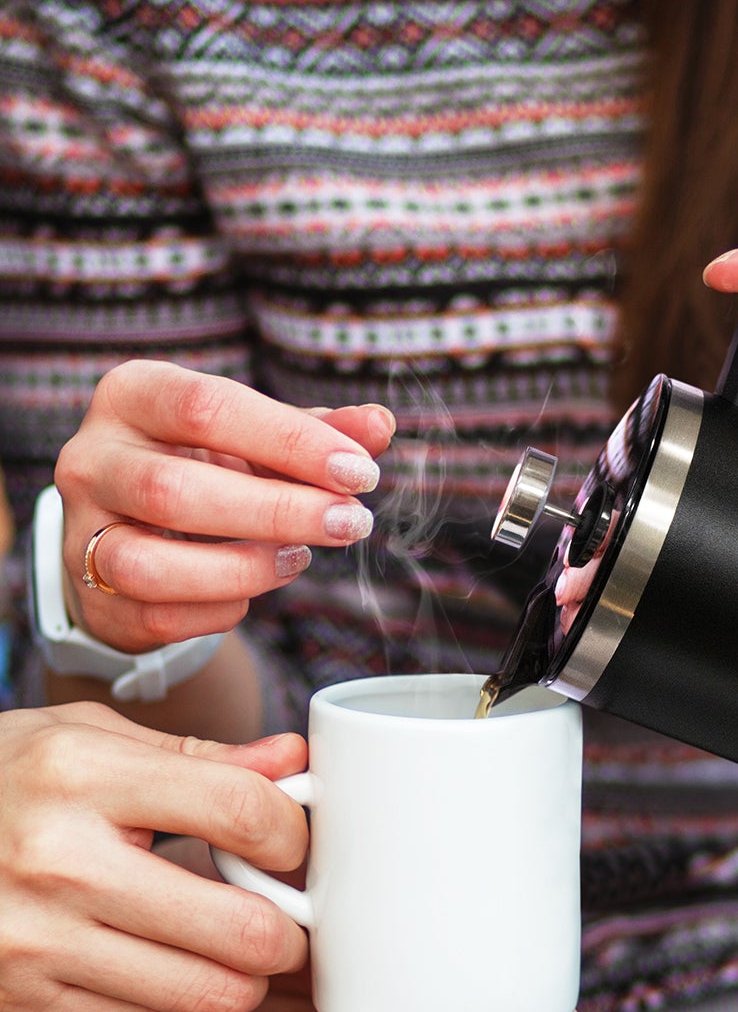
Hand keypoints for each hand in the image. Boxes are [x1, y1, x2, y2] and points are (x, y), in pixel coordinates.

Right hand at [0, 703, 310, 1011]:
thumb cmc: (9, 779)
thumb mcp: (89, 739)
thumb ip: (201, 756)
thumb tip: (295, 759)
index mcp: (84, 777)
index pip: (241, 811)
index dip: (292, 834)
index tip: (291, 843)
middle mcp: (59, 862)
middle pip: (242, 927)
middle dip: (292, 929)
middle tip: (291, 914)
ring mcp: (37, 940)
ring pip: (207, 991)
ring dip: (247, 976)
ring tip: (242, 943)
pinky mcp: (24, 999)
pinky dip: (185, 998)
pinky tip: (177, 962)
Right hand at [52, 362, 395, 652]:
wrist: (144, 529)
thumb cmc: (213, 466)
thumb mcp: (262, 439)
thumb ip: (320, 431)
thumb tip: (380, 424)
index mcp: (134, 396)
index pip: (207, 406)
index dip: (291, 441)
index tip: (359, 473)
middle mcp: (92, 459)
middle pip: (175, 490)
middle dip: (279, 511)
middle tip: (350, 523)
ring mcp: (82, 531)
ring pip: (149, 564)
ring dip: (243, 568)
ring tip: (301, 558)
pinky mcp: (96, 598)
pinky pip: (159, 615)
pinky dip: (221, 609)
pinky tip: (256, 591)